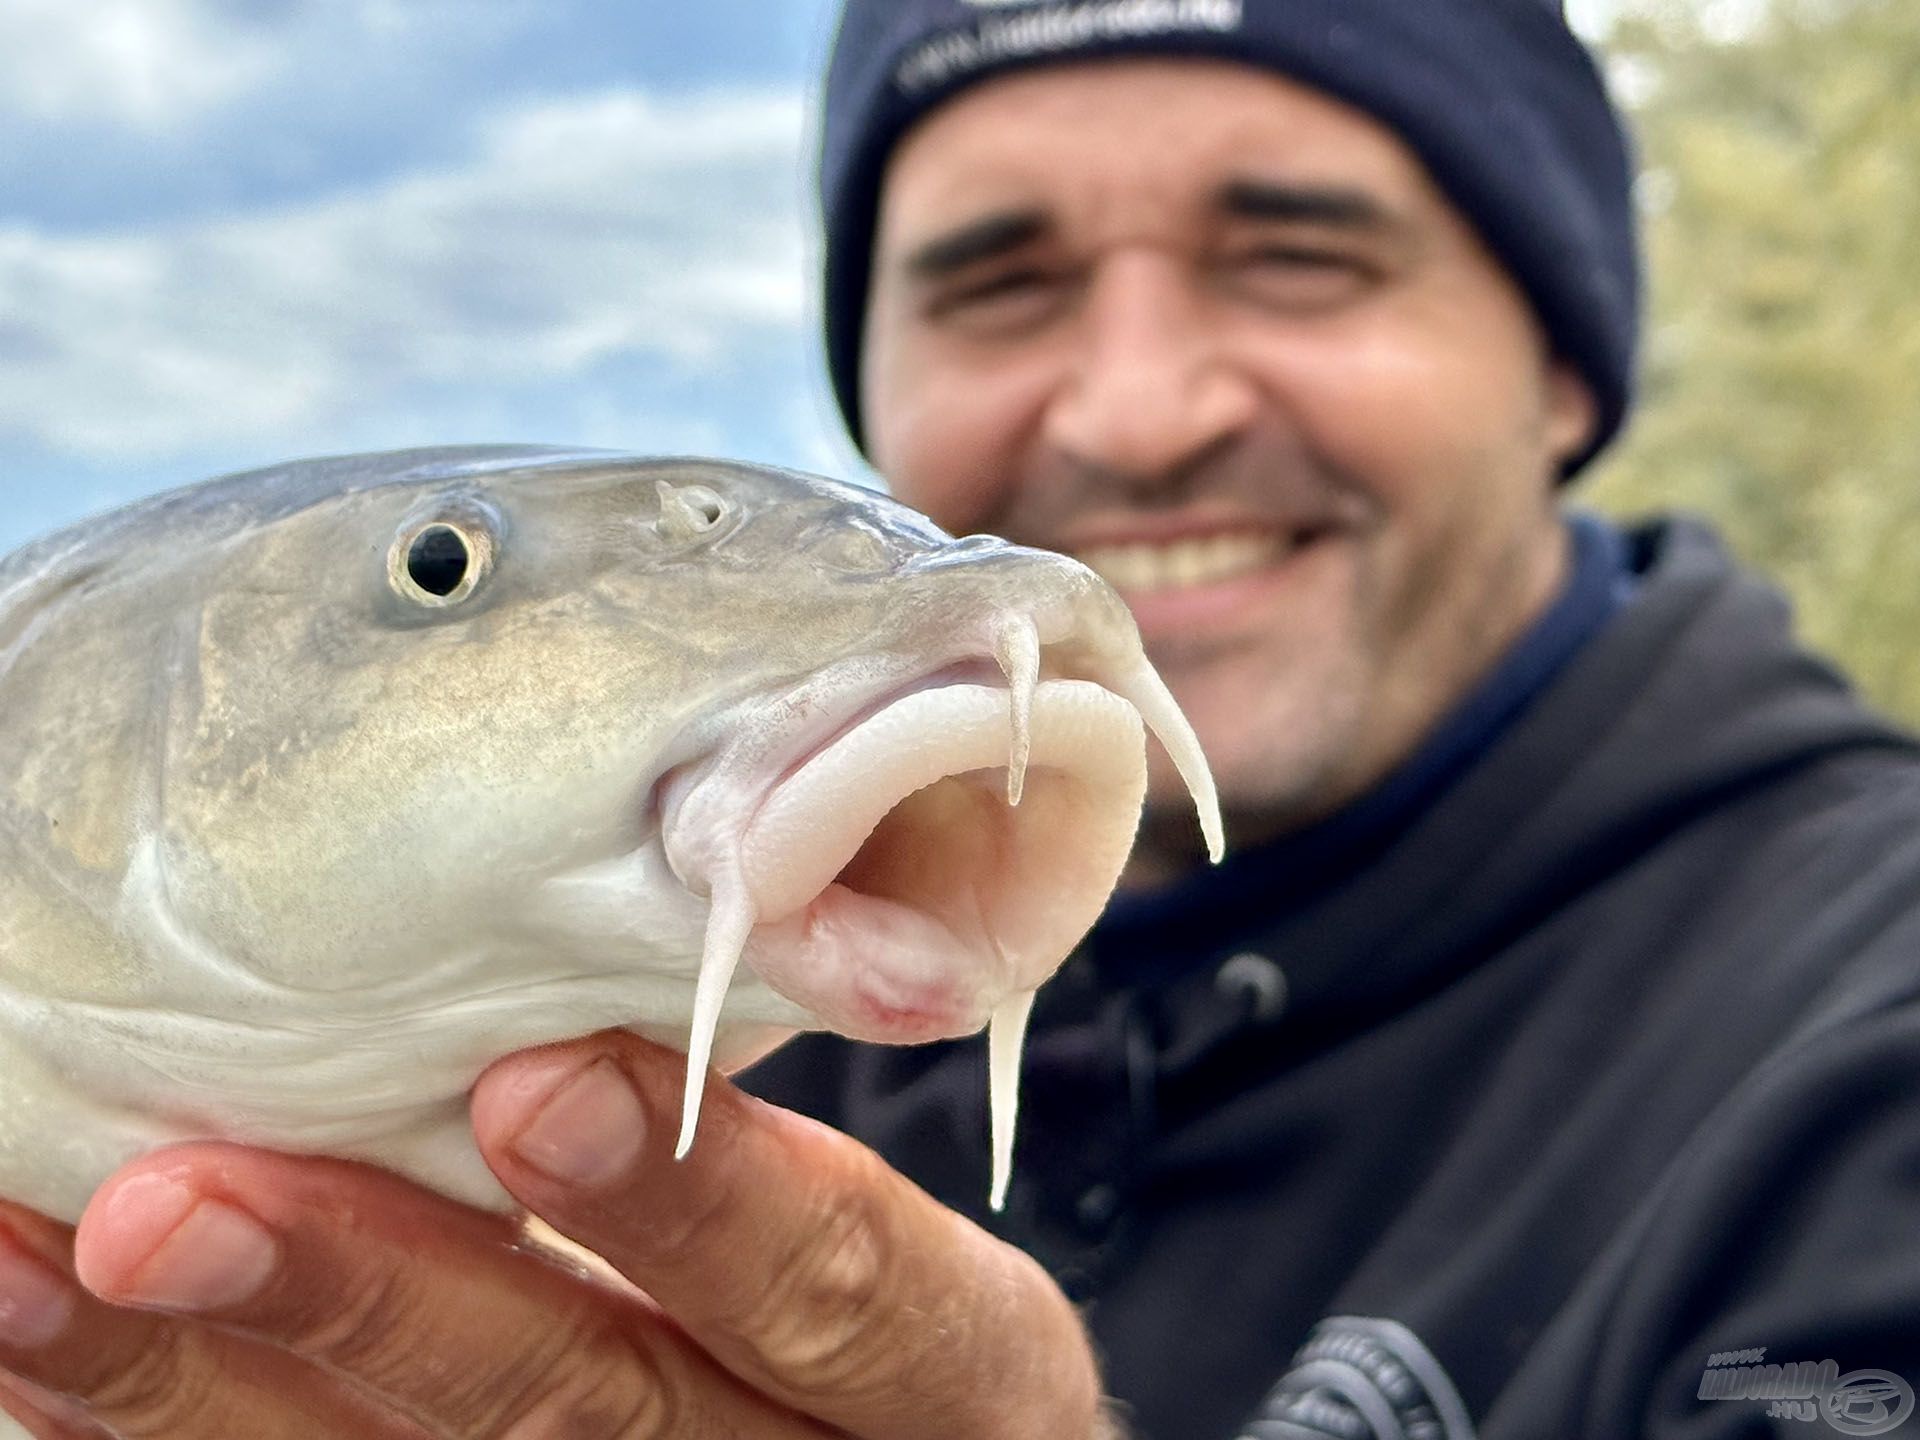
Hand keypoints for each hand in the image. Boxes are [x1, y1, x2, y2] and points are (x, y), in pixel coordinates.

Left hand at [0, 1031, 1110, 1437]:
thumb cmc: (864, 1293)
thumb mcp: (888, 1222)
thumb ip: (759, 1117)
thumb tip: (617, 906)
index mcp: (951, 1375)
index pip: (848, 1296)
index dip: (701, 1203)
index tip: (534, 1083)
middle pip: (606, 1420)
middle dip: (390, 1303)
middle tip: (175, 1200)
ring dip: (204, 1396)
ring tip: (35, 1270)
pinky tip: (53, 1368)